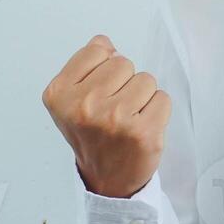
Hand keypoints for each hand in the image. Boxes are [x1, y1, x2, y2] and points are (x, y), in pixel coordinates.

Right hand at [41, 34, 171, 197]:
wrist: (106, 180)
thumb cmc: (92, 135)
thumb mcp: (71, 98)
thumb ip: (85, 64)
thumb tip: (106, 44)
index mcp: (60, 93)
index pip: (99, 49)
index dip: (104, 68)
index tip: (97, 92)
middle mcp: (84, 106)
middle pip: (124, 62)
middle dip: (124, 82)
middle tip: (114, 110)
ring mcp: (114, 120)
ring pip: (146, 79)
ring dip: (142, 97)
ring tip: (128, 119)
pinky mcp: (142, 132)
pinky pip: (163, 98)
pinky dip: (157, 111)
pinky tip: (142, 127)